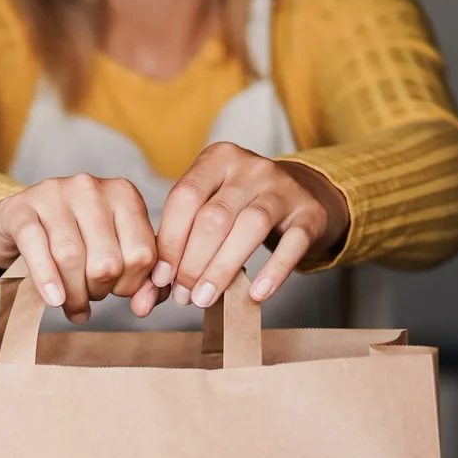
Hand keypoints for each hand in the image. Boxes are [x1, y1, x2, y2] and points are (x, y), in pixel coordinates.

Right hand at [0, 174, 157, 324]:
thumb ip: (138, 277)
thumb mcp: (112, 248)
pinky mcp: (21, 208)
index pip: (142, 254)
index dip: (131, 285)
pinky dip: (46, 279)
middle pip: (106, 260)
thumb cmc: (75, 238)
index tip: (116, 291)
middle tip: (90, 297)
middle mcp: (91, 188)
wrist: (20, 220)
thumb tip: (143, 307)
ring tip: (70, 305)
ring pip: (71, 257)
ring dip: (74, 294)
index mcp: (124, 194)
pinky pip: (36, 247)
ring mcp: (54, 195)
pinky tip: (53, 299)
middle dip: (100, 291)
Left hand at [128, 143, 348, 315]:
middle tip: (183, 295)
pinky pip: (293, 243)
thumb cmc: (240, 207)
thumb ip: (179, 243)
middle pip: (215, 216)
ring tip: (204, 298)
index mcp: (217, 159)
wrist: (300, 195)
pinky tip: (256, 294)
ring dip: (222, 268)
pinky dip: (274, 271)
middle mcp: (251, 167)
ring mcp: (283, 188)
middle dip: (193, 262)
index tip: (161, 277)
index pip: (184, 197)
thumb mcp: (209, 209)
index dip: (170, 241)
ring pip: (251, 227)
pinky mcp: (310, 213)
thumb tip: (147, 295)